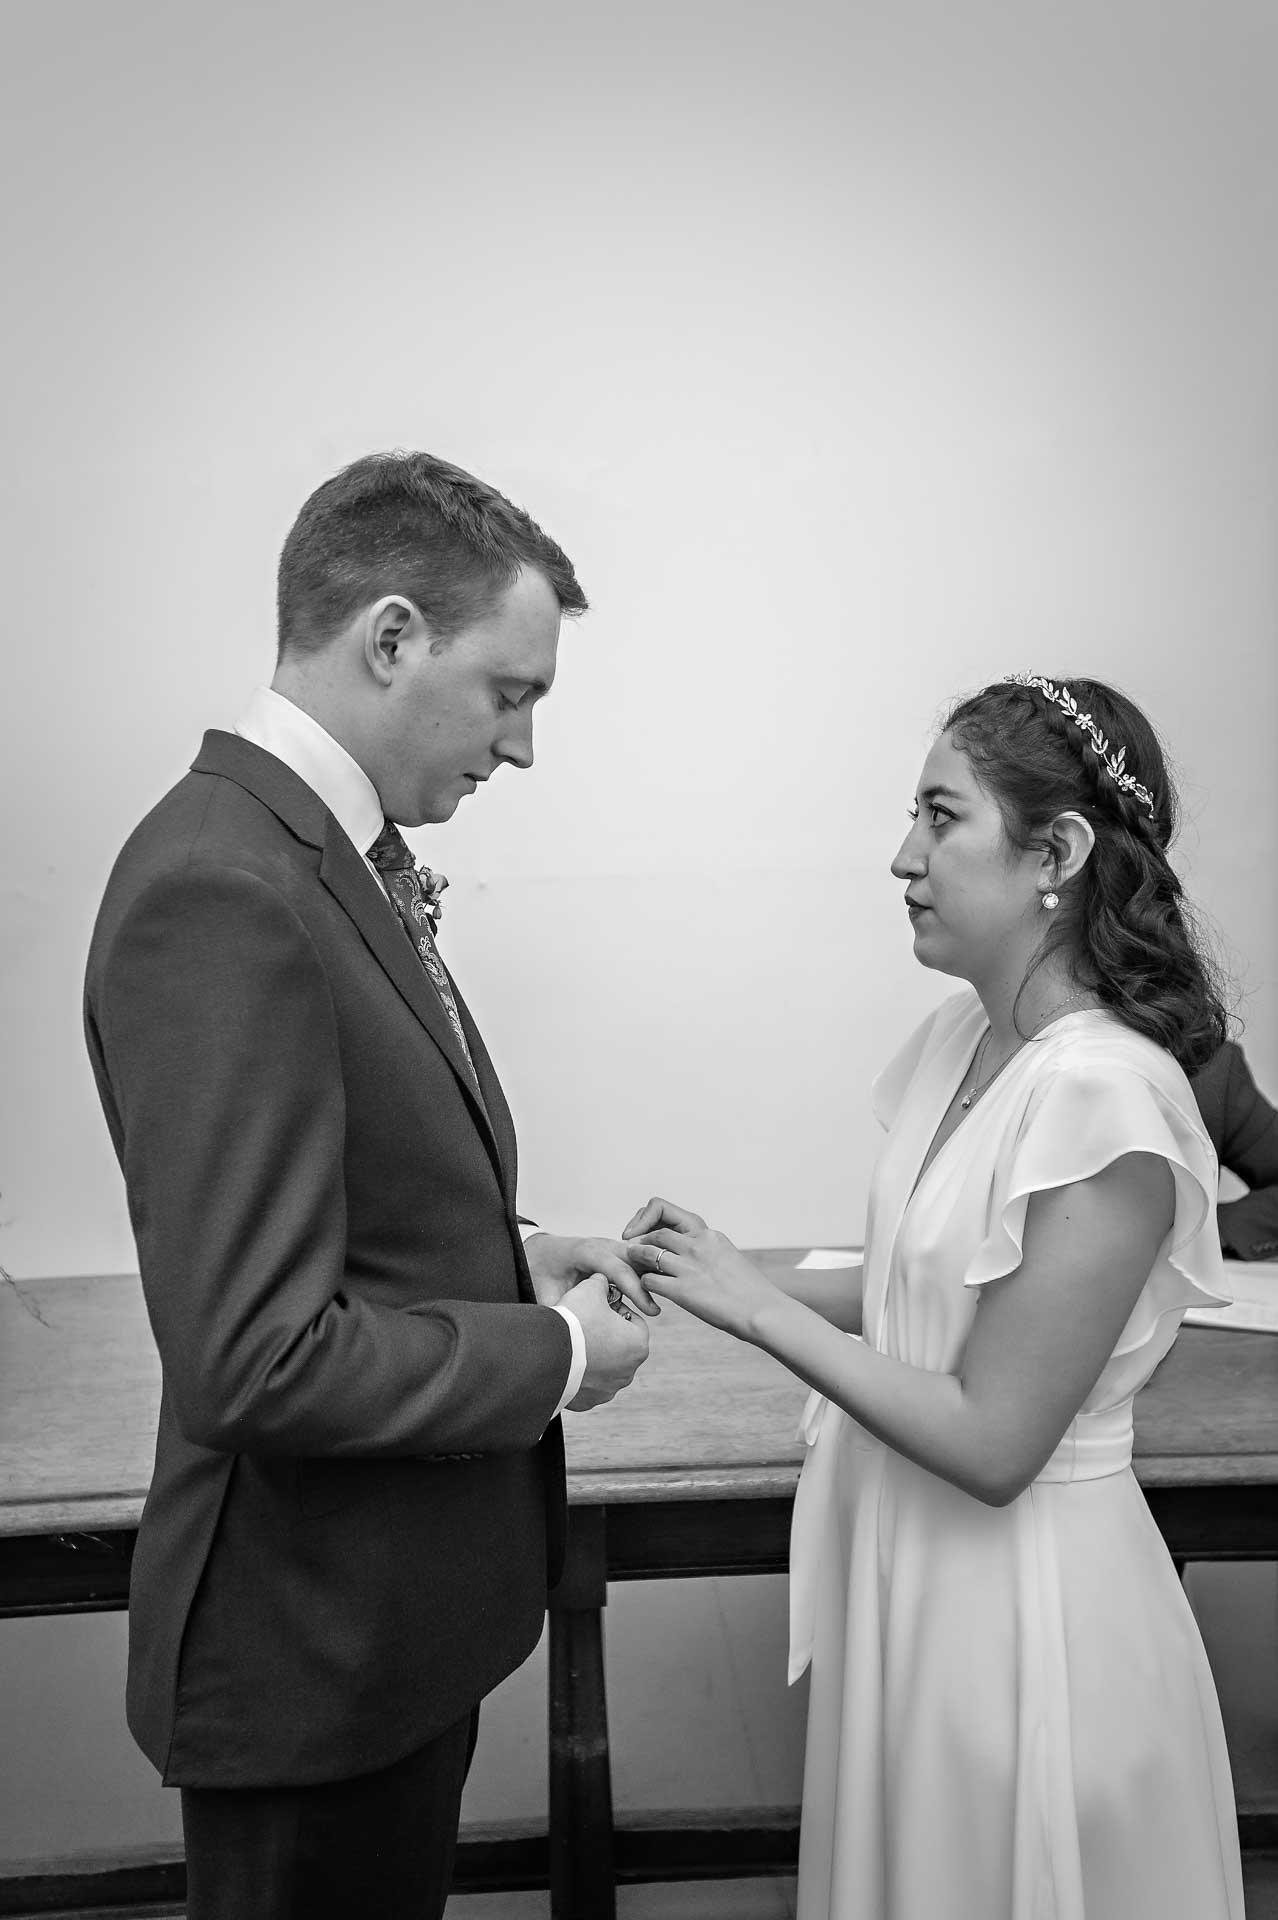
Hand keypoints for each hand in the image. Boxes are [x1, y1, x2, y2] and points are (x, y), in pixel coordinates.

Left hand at [522, 1232, 658, 1317]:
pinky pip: (636, 1262)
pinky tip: (651, 1297)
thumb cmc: (541, 1272)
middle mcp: (602, 1245)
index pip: (617, 1267)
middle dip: (648, 1284)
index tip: (649, 1311)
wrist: (538, 1253)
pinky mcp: (616, 1253)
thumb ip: (561, 1310)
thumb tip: (574, 1333)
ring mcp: (611, 1247)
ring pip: (639, 1260)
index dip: (635, 1289)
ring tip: (655, 1308)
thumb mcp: (545, 1293)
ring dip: (649, 1280)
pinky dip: (644, 1277)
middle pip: (634, 1260)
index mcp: (586, 1251)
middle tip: (655, 1313)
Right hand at [559, 1272, 650, 1409]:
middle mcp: (629, 1371)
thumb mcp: (590, 1289)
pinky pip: (587, 1384)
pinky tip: (565, 1361)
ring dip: (593, 1355)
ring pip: (604, 1367)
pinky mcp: (589, 1402)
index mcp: (638, 1344)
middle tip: (584, 1322)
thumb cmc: (574, 1320)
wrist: (546, 1355)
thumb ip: (600, 1282)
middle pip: (620, 1345)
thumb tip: (601, 1280)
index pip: (634, 1321)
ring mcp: (609, 1389)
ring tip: (572, 1342)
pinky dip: (579, 1374)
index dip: (616, 1310)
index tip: (600, 1306)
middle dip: (605, 1334)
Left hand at [622, 1195, 778, 1341]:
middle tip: (631, 1251)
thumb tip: (688, 1253)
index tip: (643, 1232)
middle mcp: (698, 1245)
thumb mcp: (728, 1256)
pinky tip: (644, 1291)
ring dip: (636, 1259)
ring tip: (631, 1266)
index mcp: (709, 1235)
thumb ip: (706, 1250)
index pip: (668, 1213)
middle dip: (639, 1241)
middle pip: (655, 1234)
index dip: (649, 1220)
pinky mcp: (683, 1290)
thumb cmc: (750, 1290)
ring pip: (647, 1253)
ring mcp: (689, 1267)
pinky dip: (642, 1285)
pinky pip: (649, 1281)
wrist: (763, 1311)